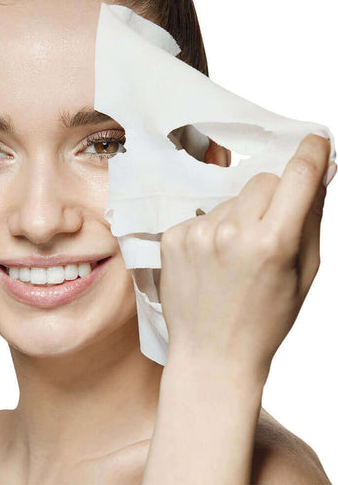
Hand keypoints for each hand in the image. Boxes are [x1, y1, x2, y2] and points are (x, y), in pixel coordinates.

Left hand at [159, 133, 333, 382]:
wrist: (212, 353)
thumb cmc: (266, 320)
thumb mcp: (304, 274)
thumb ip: (312, 218)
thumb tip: (322, 172)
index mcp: (271, 242)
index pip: (296, 176)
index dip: (310, 153)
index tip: (315, 141)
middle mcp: (230, 232)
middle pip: (261, 181)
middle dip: (272, 198)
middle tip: (268, 231)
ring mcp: (196, 234)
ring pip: (230, 199)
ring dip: (238, 216)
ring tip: (234, 257)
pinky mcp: (172, 238)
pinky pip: (202, 215)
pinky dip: (212, 229)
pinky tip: (212, 260)